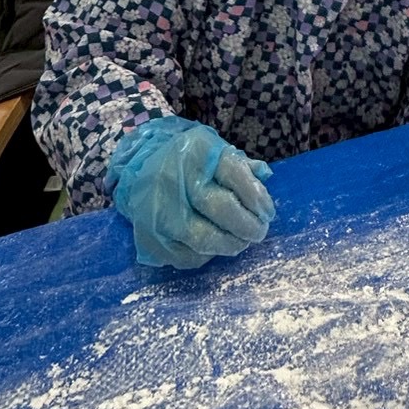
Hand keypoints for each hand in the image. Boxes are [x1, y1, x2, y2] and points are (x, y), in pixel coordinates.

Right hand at [107, 116, 274, 269]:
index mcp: (197, 152)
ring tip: (240, 241)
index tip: (267, 213)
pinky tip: (213, 246)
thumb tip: (264, 178)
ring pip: (203, 239)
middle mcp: (173, 179)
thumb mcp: (217, 151)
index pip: (235, 175)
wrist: (141, 167)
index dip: (257, 198)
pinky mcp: (149, 238)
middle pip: (221, 209)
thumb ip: (243, 166)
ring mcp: (158, 211)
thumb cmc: (190, 162)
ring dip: (230, 244)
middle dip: (248, 226)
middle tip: (258, 232)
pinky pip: (186, 257)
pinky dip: (206, 255)